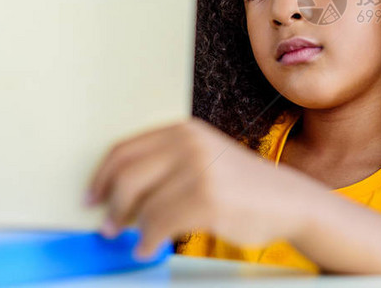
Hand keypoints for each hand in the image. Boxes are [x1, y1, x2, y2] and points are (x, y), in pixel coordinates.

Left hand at [85, 118, 312, 258]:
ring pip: (140, 205)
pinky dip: (146, 242)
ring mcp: (199, 171)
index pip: (124, 149)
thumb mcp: (204, 159)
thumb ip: (167, 164)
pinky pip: (158, 226)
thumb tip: (114, 192)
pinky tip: (148, 248)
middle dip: (112, 206)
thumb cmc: (241, 186)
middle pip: (126, 177)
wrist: (288, 201)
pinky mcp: (207, 200)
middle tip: (108, 226)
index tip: (91, 197)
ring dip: (131, 229)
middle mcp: (189, 145)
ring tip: (135, 239)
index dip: (101, 177)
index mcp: (184, 131)